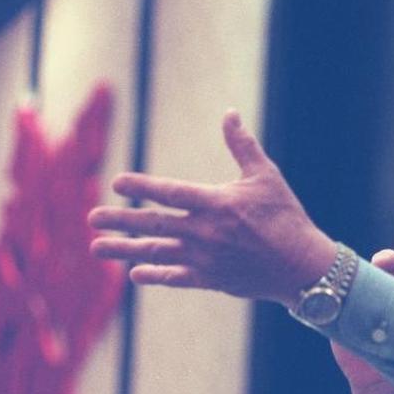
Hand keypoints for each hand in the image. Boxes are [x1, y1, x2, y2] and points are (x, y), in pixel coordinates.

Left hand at [88, 111, 333, 305]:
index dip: (142, 188)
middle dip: (119, 220)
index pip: (170, 193)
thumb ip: (242, 146)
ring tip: (97, 248)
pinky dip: (154, 275)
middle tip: (91, 218)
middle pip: (153, 224)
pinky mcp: (211, 279)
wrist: (302, 266)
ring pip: (157, 252)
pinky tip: (134, 273)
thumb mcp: (267, 176)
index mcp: (217, 203)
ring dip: (124, 250)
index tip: (116, 183)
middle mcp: (206, 232)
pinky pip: (175, 277)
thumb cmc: (286, 217)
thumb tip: (230, 114)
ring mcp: (206, 258)